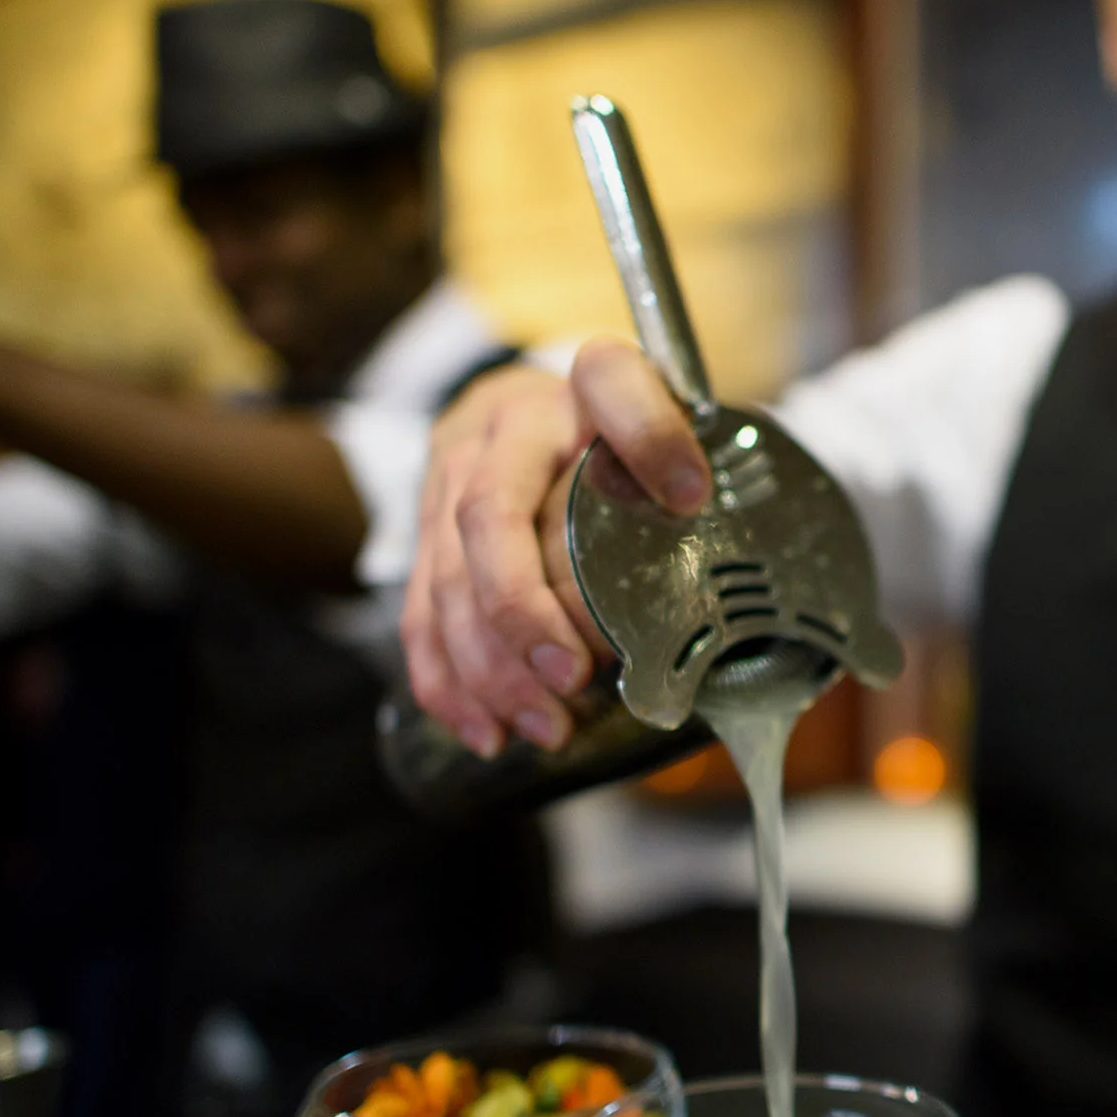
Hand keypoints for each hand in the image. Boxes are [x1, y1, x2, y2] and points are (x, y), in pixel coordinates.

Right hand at [401, 338, 712, 756]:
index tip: (692, 493)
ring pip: (447, 578)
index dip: (652, 437)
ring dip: (492, 667)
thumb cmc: (610, 434)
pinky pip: (419, 615)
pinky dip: (448, 683)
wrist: (525, 410)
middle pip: (490, 515)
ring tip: (547, 726)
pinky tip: (487, 732)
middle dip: (526, 610)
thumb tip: (697, 505)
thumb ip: (688, 459)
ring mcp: (450, 482)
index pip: (614, 385)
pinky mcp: (424, 539)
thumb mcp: (668, 431)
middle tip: (575, 677)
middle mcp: (500, 428)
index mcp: (578, 388)